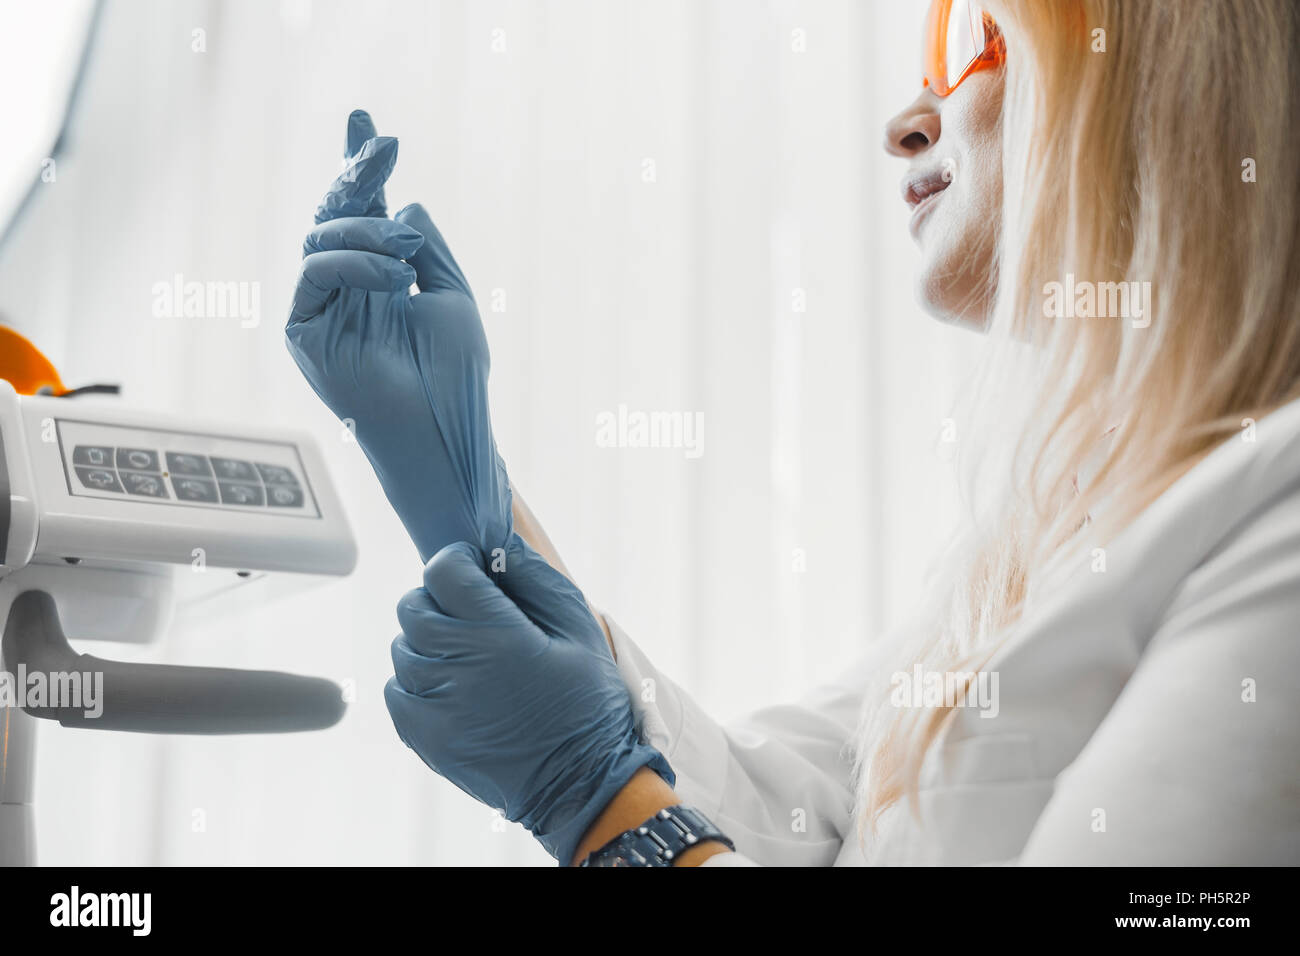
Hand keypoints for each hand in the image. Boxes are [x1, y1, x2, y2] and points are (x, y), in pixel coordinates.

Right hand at [286, 110, 512, 561]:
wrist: (446, 431)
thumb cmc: (457, 376)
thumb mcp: (452, 296)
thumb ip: (426, 247)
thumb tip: (405, 200)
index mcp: (384, 279)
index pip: (366, 213)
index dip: (361, 167)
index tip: (365, 121)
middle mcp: (350, 289)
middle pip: (337, 214)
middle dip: (357, 173)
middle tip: (382, 145)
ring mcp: (324, 309)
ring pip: (322, 237)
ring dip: (367, 229)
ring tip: (408, 254)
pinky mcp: (305, 333)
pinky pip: (315, 272)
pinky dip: (353, 264)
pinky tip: (393, 277)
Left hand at [384, 537, 674, 863]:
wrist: (582, 784)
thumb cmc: (588, 702)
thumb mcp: (580, 628)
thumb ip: (535, 579)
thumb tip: (497, 545)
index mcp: (500, 636)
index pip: (443, 572)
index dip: (457, 563)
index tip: (475, 573)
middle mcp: (459, 668)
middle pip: (413, 607)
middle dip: (439, 599)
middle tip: (471, 614)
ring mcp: (437, 707)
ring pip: (403, 648)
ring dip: (428, 641)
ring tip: (467, 656)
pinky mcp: (427, 739)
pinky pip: (398, 691)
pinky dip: (417, 681)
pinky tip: (453, 686)